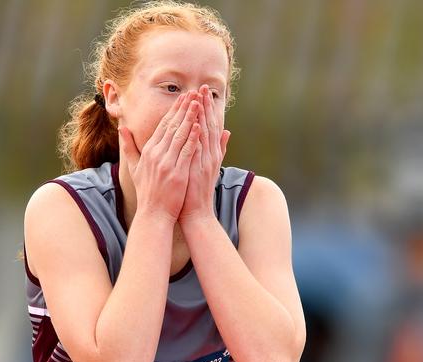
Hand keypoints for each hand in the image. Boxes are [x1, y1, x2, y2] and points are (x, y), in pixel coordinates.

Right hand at [118, 92, 201, 224]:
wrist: (153, 214)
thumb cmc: (147, 192)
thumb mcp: (134, 167)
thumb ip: (128, 147)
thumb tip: (121, 129)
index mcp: (148, 151)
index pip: (162, 126)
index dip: (173, 110)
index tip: (182, 98)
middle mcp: (156, 155)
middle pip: (171, 126)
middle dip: (183, 108)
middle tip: (192, 93)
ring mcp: (166, 163)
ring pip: (179, 135)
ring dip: (189, 118)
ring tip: (198, 104)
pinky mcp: (176, 173)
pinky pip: (186, 151)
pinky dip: (192, 138)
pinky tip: (199, 126)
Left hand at [178, 85, 229, 223]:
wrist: (197, 212)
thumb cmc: (197, 191)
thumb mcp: (209, 167)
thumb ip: (219, 149)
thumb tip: (228, 132)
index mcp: (211, 153)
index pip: (210, 125)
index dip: (207, 108)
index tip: (202, 92)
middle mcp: (211, 155)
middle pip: (209, 125)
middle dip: (205, 105)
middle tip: (202, 87)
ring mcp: (206, 161)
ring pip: (205, 133)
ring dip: (202, 115)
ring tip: (198, 97)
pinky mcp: (200, 169)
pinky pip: (199, 149)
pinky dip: (198, 135)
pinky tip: (195, 122)